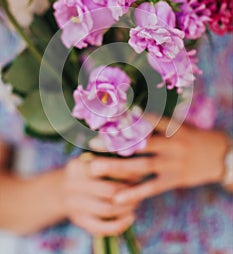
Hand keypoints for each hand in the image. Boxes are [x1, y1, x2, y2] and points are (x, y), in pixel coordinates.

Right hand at [61, 155, 135, 235]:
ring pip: (108, 209)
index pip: (104, 167)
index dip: (125, 170)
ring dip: (127, 206)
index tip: (138, 171)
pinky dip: (120, 224)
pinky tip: (130, 217)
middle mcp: (73, 185)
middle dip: (129, 191)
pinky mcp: (79, 221)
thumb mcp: (93, 158)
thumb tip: (138, 165)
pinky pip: (102, 228)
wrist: (60, 190)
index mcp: (78, 166)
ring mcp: (75, 205)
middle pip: (109, 190)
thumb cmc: (87, 170)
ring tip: (136, 201)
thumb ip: (111, 159)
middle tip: (140, 188)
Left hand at [88, 119, 228, 205]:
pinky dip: (134, 192)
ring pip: (141, 165)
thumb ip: (158, 123)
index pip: (145, 121)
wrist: (219, 156)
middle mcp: (171, 143)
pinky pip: (151, 187)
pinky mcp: (174, 180)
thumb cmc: (193, 138)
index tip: (105, 119)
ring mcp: (172, 163)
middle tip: (92, 143)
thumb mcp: (179, 126)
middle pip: (139, 142)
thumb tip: (131, 115)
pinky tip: (117, 197)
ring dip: (116, 167)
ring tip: (94, 169)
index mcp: (171, 127)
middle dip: (115, 143)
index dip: (125, 119)